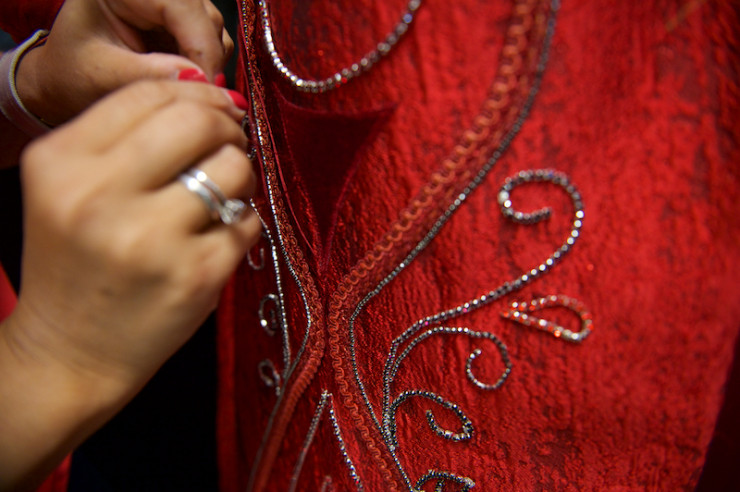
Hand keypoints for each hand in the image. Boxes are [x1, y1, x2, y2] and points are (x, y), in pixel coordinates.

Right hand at [0, 79, 259, 487]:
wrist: (70, 354)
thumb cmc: (78, 264)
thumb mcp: (73, 188)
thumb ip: (128, 136)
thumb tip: (210, 91)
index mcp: (61, 162)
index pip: (148, 93)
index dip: (196, 92)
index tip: (217, 105)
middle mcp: (100, 194)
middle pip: (196, 120)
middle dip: (226, 125)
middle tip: (229, 143)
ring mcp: (151, 238)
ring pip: (233, 167)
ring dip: (240, 175)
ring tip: (222, 196)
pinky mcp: (196, 275)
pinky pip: (248, 221)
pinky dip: (242, 223)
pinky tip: (217, 239)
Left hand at [16, 0, 232, 124]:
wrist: (64, 79)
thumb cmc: (71, 73)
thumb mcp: (102, 74)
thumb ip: (148, 74)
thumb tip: (200, 80)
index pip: (183, 6)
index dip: (202, 48)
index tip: (207, 89)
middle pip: (205, 17)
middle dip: (207, 59)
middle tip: (201, 98)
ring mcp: (168, 3)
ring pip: (213, 30)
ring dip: (208, 64)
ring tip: (186, 91)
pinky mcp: (178, 21)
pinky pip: (209, 42)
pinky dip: (203, 66)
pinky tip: (184, 83)